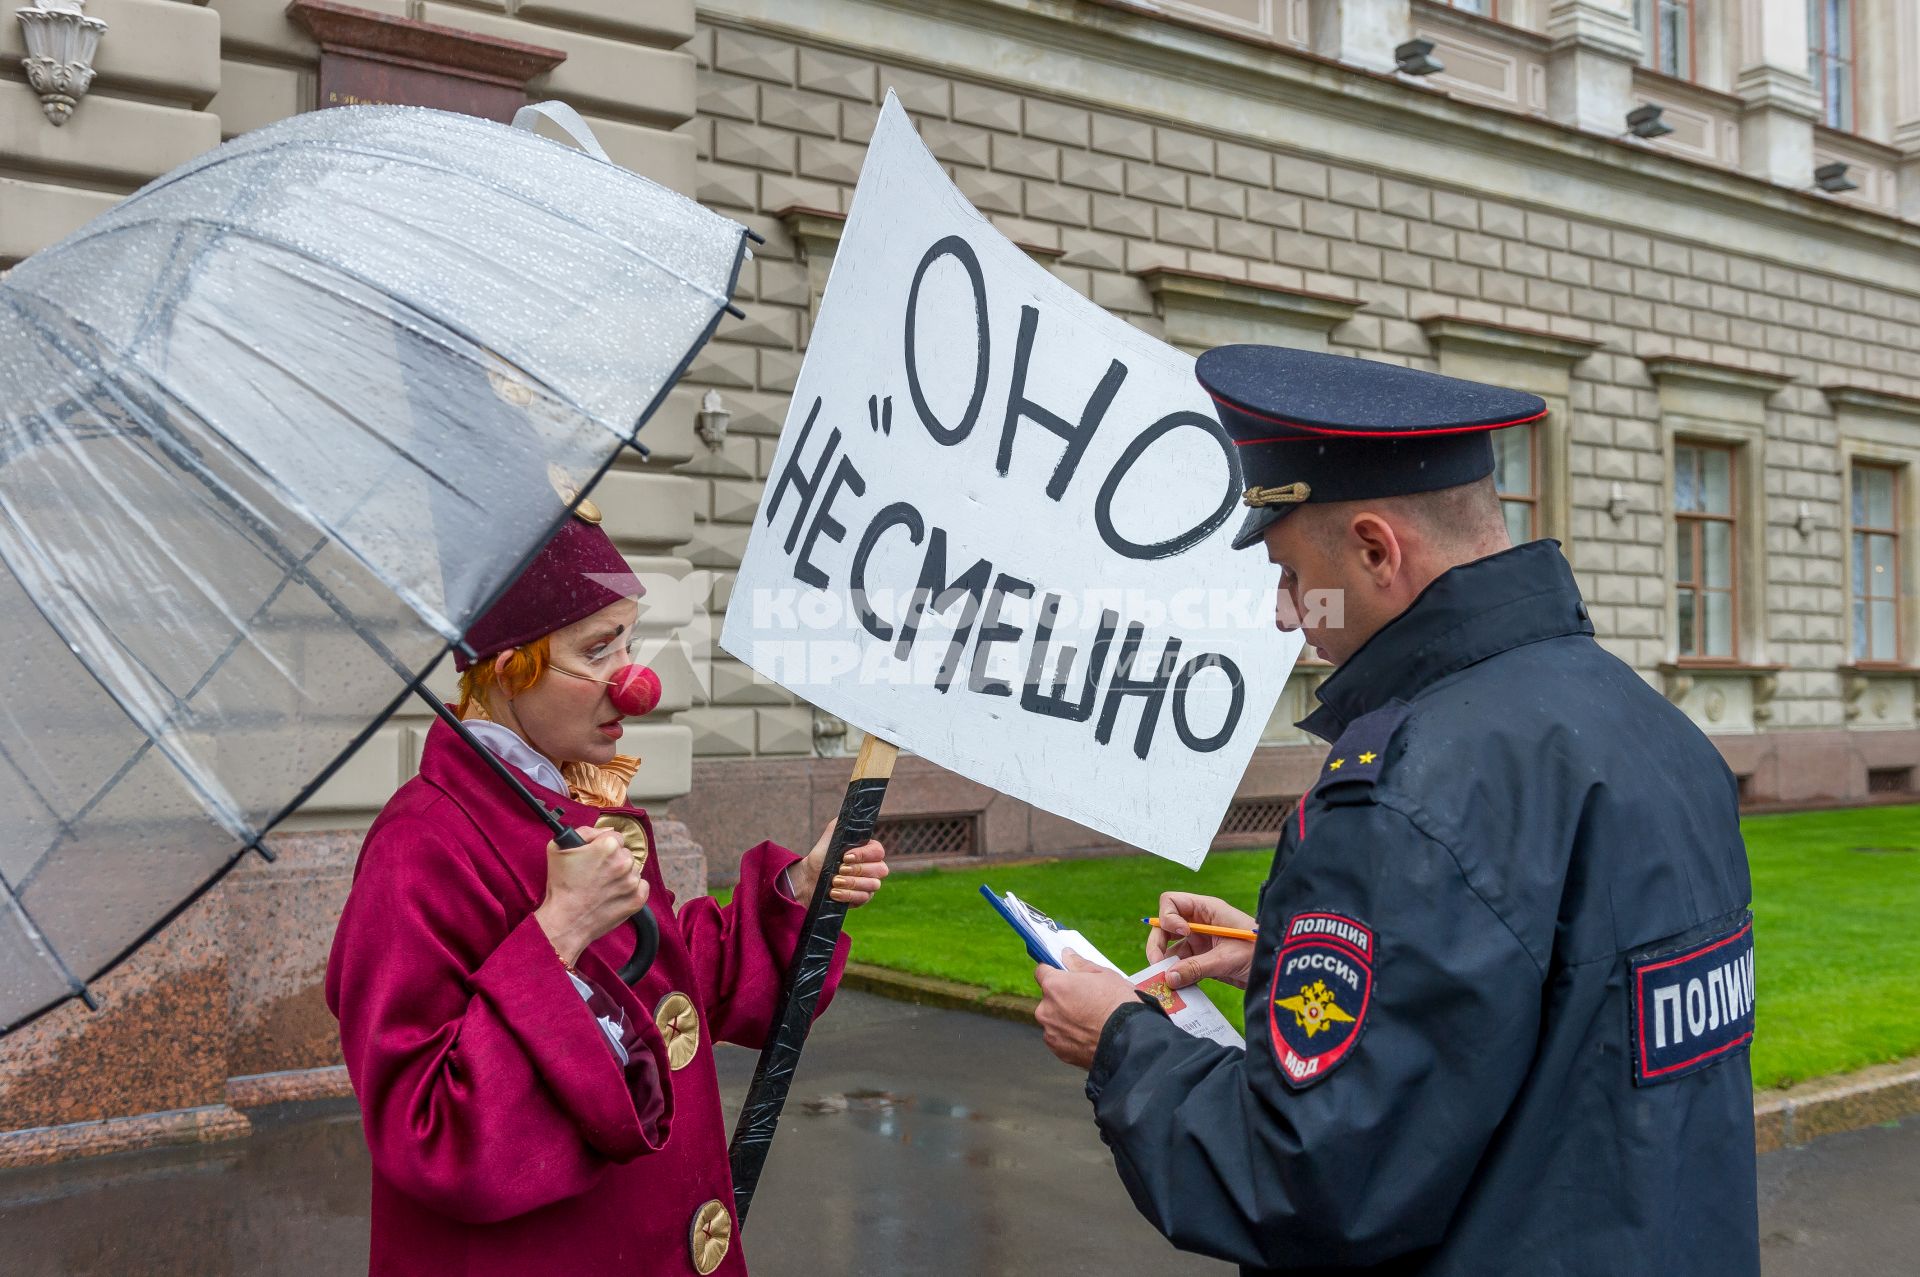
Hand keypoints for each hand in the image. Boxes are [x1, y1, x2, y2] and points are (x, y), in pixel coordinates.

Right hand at [534, 826, 648, 967]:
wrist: (565, 921)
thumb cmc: (560, 886)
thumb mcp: (559, 848)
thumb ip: (584, 832)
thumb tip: (605, 831)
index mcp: (608, 846)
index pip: (615, 837)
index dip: (603, 847)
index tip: (595, 857)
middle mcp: (624, 862)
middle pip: (625, 853)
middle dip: (613, 861)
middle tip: (596, 874)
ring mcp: (632, 882)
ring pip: (632, 870)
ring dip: (621, 875)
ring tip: (603, 886)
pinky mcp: (637, 900)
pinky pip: (641, 887)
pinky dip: (631, 890)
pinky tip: (614, 894)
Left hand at [787, 819, 888, 906]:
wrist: (809, 878)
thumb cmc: (823, 856)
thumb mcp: (831, 837)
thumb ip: (841, 824)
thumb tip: (851, 814)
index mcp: (869, 850)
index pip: (878, 851)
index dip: (864, 855)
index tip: (845, 856)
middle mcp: (874, 867)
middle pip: (880, 869)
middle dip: (857, 870)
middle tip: (839, 869)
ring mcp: (870, 883)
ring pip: (873, 885)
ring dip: (852, 883)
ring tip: (834, 882)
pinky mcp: (863, 898)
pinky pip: (864, 898)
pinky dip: (848, 895)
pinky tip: (834, 892)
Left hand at [1033, 951, 1138, 1069]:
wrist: (1129, 1041)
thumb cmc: (1119, 1005)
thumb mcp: (1104, 975)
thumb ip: (1079, 964)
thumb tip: (1067, 955)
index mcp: (1055, 985)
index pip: (1041, 972)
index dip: (1054, 972)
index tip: (1064, 976)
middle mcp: (1046, 1008)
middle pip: (1049, 997)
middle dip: (1063, 998)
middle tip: (1087, 1001)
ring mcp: (1051, 1031)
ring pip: (1054, 1019)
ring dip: (1066, 1018)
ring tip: (1091, 1021)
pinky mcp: (1058, 1050)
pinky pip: (1059, 1038)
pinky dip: (1070, 1036)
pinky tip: (1089, 1035)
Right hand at [1147, 892, 1256, 990]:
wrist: (1276, 971)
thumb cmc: (1258, 953)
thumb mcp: (1228, 958)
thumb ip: (1197, 967)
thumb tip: (1168, 977)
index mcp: (1207, 910)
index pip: (1172, 902)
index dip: (1169, 917)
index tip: (1182, 934)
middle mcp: (1199, 923)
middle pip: (1165, 926)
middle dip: (1158, 944)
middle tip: (1157, 964)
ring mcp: (1200, 942)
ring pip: (1171, 948)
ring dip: (1166, 964)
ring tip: (1166, 981)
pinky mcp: (1203, 960)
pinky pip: (1182, 965)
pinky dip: (1177, 976)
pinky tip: (1179, 987)